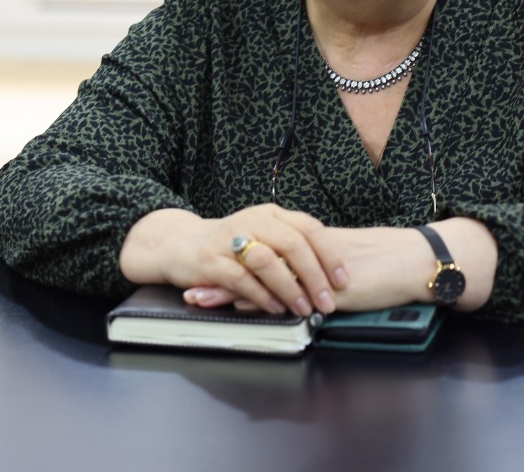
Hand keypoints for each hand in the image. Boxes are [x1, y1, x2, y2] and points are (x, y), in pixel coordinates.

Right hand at [119, 205, 348, 315]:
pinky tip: (274, 308)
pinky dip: (261, 296)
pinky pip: (241, 278)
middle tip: (327, 301)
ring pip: (267, 260)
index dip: (329, 254)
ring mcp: (230, 239)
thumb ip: (290, 248)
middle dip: (314, 276)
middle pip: (292, 243)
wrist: (180, 244)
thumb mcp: (263, 236)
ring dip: (289, 287)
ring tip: (303, 308)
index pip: (309, 227)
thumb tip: (329, 276)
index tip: (343, 279)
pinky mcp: (211, 261)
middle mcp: (252, 221)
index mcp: (271, 214)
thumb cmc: (230, 246)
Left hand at [191, 218, 497, 313]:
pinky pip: (288, 297)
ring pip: (262, 280)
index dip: (232, 262)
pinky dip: (264, 305)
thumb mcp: (338, 263)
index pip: (260, 252)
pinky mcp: (326, 290)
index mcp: (305, 247)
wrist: (411, 262)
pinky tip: (242, 311)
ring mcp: (312, 272)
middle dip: (219, 277)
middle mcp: (303, 256)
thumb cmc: (380, 264)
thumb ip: (312, 268)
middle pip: (252, 263)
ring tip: (201, 299)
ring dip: (230, 292)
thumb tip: (290, 282)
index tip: (204, 269)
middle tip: (191, 288)